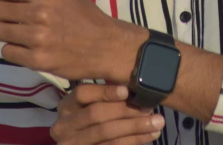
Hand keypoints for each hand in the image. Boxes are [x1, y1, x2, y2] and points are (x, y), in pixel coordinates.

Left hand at [0, 0, 143, 80]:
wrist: (106, 45)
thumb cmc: (86, 17)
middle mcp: (40, 12)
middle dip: (1, 15)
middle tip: (10, 19)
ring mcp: (38, 37)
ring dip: (6, 33)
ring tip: (20, 34)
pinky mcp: (38, 59)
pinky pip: (8, 52)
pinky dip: (13, 50)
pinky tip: (26, 47)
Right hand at [50, 83, 164, 144]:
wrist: (83, 144)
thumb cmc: (91, 119)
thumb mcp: (91, 105)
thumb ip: (106, 95)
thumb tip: (133, 83)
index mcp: (66, 106)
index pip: (82, 93)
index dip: (105, 92)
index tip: (127, 91)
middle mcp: (64, 126)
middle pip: (96, 114)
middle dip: (126, 111)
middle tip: (150, 108)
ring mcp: (72, 144)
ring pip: (106, 134)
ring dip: (135, 128)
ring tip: (157, 124)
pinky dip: (133, 141)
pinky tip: (149, 136)